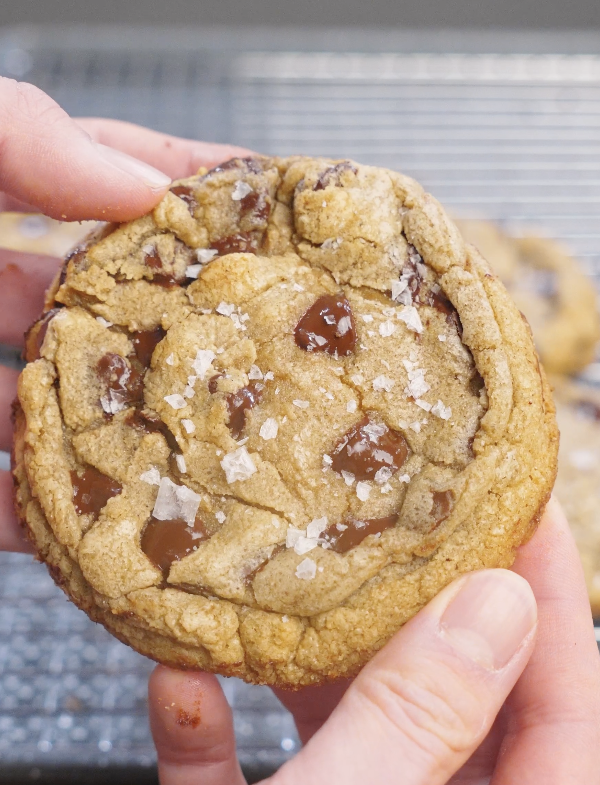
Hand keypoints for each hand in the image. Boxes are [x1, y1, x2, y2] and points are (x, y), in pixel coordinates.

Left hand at [0, 76, 249, 550]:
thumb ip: (18, 140)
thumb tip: (137, 183)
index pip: (110, 192)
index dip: (193, 190)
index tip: (276, 206)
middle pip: (114, 315)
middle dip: (194, 328)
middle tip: (278, 344)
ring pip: (77, 422)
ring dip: (144, 440)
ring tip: (226, 452)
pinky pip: (14, 511)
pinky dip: (62, 527)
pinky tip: (115, 535)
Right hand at [148, 498, 599, 783]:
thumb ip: (416, 722)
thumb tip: (491, 604)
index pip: (567, 707)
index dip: (555, 592)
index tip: (520, 496)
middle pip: (453, 699)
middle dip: (420, 598)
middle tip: (394, 505)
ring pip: (353, 729)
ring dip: (310, 656)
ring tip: (290, 569)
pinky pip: (249, 779)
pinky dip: (215, 733)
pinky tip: (181, 678)